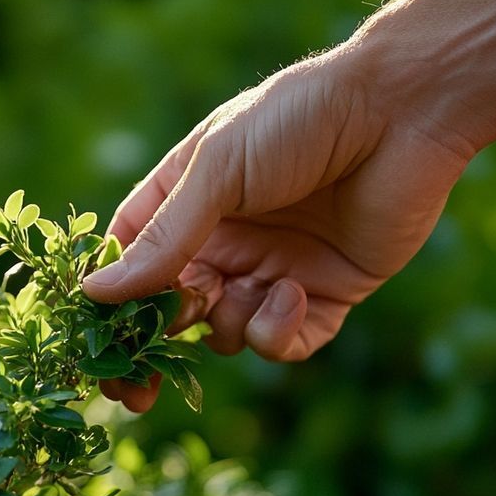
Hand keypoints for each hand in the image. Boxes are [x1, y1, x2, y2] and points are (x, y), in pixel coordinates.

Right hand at [82, 48, 474, 411]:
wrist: (403, 111)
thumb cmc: (298, 120)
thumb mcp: (217, 172)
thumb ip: (162, 238)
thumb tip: (94, 292)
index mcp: (188, 201)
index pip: (132, 261)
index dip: (110, 302)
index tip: (92, 343)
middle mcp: (226, 240)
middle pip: (172, 311)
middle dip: (154, 345)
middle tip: (137, 383)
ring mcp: (273, 269)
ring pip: (225, 333)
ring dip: (228, 323)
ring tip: (252, 288)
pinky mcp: (325, 295)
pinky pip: (282, 342)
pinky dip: (276, 331)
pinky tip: (291, 294)